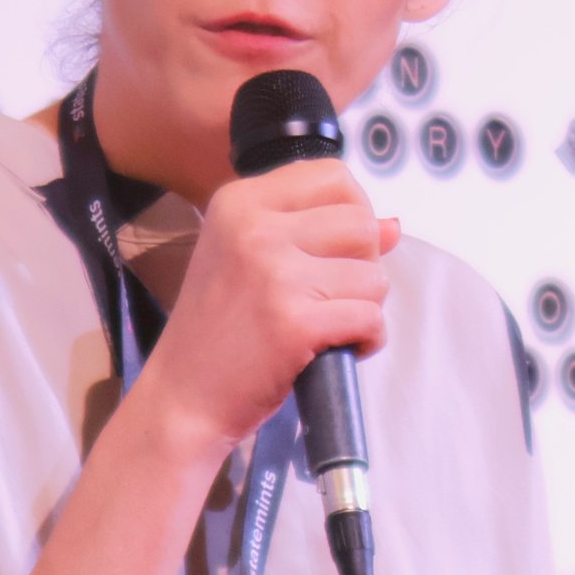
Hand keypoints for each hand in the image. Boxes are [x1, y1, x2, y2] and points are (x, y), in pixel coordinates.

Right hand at [133, 157, 397, 452]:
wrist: (183, 397)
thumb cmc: (218, 331)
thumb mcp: (251, 261)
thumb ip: (317, 233)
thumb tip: (391, 225)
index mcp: (239, 202)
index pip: (333, 177)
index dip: (354, 213)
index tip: (338, 250)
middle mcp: (253, 228)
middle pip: (361, 225)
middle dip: (363, 266)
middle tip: (330, 297)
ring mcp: (273, 274)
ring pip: (373, 276)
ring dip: (364, 308)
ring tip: (326, 326)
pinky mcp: (294, 322)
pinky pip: (370, 319)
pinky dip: (366, 340)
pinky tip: (334, 350)